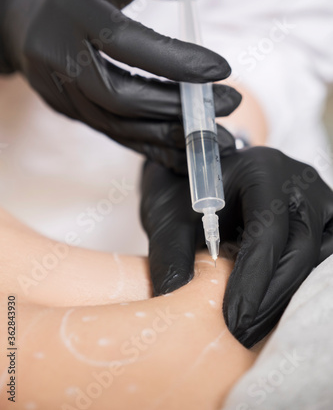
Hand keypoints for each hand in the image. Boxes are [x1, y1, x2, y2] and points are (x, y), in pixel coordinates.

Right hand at [0, 0, 234, 168]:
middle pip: (119, 96)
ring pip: (117, 125)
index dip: (174, 59)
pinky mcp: (67, 110)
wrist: (15, 13)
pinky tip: (187, 152)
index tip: (222, 69)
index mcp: (69, 10)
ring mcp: (59, 90)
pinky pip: (113, 134)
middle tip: (229, 105)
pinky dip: (151, 146)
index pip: (124, 42)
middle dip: (178, 107)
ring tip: (219, 138)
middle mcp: (57, 55)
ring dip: (171, 136)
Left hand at [140, 146, 332, 346]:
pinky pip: (318, 258)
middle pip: (301, 247)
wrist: (198, 172)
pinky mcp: (320, 220)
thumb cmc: (184, 190)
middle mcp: (299, 182)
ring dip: (286, 295)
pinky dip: (295, 284)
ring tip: (252, 326)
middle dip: (271, 296)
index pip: (268, 230)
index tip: (233, 318)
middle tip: (241, 332)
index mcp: (263, 170)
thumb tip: (176, 302)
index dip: (254, 279)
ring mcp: (316, 200)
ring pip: (316, 257)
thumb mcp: (169, 216)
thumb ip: (171, 255)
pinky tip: (268, 306)